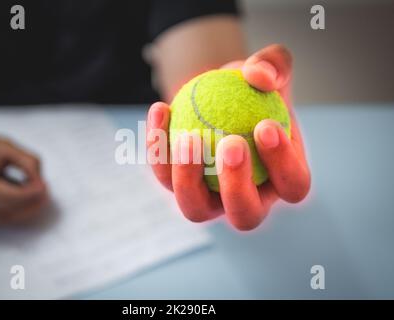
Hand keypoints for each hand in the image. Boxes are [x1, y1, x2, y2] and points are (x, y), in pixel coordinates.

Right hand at [0, 125, 47, 224]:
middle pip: (3, 212)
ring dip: (21, 213)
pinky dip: (10, 211)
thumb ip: (26, 163)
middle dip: (29, 207)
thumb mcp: (5, 145)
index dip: (29, 195)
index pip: (6, 196)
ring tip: (37, 200)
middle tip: (45, 196)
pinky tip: (22, 201)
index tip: (45, 188)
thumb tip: (40, 182)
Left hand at [146, 44, 310, 230]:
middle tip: (229, 144)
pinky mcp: (178, 186)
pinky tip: (160, 110)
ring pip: (196, 209)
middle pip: (245, 215)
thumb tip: (259, 75)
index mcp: (281, 179)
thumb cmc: (250, 88)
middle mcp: (247, 199)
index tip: (266, 126)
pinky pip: (164, 175)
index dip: (283, 163)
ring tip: (187, 138)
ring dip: (189, 178)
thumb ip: (274, 65)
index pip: (292, 184)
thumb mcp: (268, 68)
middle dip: (237, 186)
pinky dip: (159, 147)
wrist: (218, 95)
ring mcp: (209, 199)